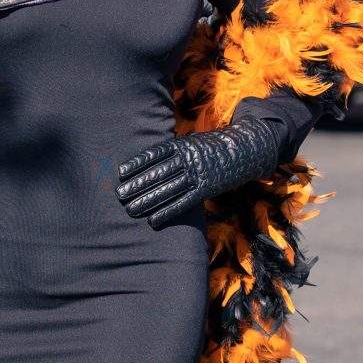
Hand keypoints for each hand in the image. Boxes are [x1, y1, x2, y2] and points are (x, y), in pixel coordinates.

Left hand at [115, 116, 281, 228]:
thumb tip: (149, 159)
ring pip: (168, 189)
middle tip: (119, 194)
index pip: (155, 154)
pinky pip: (183, 203)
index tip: (120, 172)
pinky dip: (167, 212)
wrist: (243, 150)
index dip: (137, 163)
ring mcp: (197, 174)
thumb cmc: (211, 147)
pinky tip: (153, 220)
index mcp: (182, 145)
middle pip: (158, 173)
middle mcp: (188, 159)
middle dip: (138, 184)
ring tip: (131, 209)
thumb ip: (173, 150)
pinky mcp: (206, 189)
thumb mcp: (191, 142)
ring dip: (148, 200)